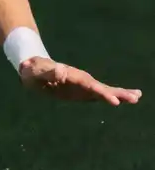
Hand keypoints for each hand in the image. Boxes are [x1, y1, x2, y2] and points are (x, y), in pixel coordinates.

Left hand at [18, 56, 141, 104]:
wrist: (33, 69)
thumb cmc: (32, 70)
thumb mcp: (35, 71)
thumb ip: (47, 72)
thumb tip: (61, 71)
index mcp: (69, 75)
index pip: (87, 84)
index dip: (100, 92)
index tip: (113, 100)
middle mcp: (79, 79)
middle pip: (99, 86)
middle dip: (115, 93)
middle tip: (134, 98)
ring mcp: (82, 85)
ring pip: (103, 90)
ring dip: (119, 94)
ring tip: (136, 97)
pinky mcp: (83, 91)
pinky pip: (99, 94)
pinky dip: (111, 96)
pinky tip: (125, 100)